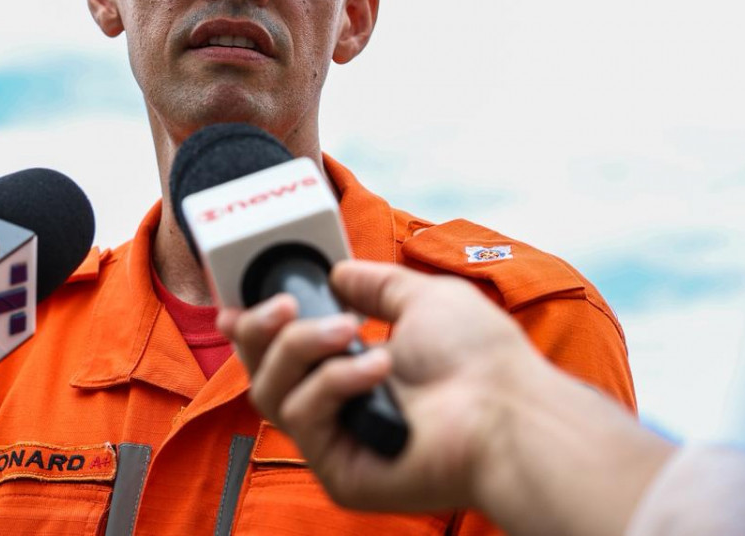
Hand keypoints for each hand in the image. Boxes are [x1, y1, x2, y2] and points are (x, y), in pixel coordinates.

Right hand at [220, 259, 541, 513]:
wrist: (512, 410)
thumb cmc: (481, 360)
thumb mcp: (421, 298)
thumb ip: (375, 284)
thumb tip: (338, 272)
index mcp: (354, 371)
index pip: (282, 355)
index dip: (251, 330)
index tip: (232, 307)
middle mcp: (340, 409)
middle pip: (262, 373)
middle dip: (260, 331)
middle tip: (282, 306)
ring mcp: (338, 443)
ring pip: (272, 392)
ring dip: (302, 348)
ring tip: (348, 331)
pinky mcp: (340, 472)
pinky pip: (305, 419)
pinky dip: (334, 383)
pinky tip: (378, 369)